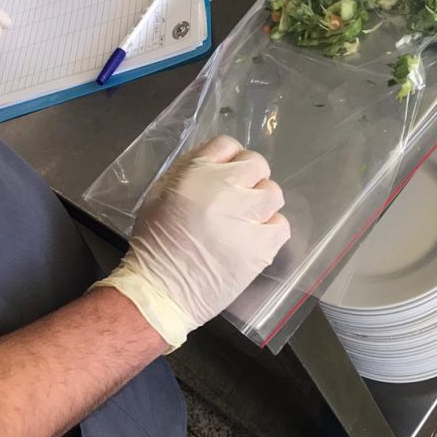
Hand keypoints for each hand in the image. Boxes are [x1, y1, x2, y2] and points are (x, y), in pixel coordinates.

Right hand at [93, 136, 289, 348]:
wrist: (160, 291)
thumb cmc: (154, 243)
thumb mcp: (161, 193)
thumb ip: (190, 171)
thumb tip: (217, 162)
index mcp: (196, 173)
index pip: (227, 144)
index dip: (227, 159)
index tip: (224, 175)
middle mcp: (225, 189)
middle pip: (256, 164)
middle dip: (248, 178)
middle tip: (236, 199)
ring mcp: (247, 218)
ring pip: (273, 193)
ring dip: (261, 203)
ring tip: (245, 221)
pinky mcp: (262, 247)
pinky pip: (281, 225)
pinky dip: (271, 230)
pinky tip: (253, 239)